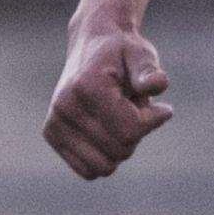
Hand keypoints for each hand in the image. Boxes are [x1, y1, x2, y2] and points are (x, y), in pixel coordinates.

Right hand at [44, 24, 173, 179]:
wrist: (92, 43)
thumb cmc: (123, 52)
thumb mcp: (142, 54)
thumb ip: (149, 71)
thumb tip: (155, 86)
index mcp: (86, 87)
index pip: (129, 131)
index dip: (152, 121)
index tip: (161, 107)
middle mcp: (64, 107)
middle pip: (119, 151)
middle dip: (136, 132)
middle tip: (132, 106)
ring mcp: (54, 123)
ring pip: (104, 166)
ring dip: (120, 146)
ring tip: (118, 117)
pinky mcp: (51, 134)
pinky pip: (88, 170)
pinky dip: (104, 156)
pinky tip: (105, 131)